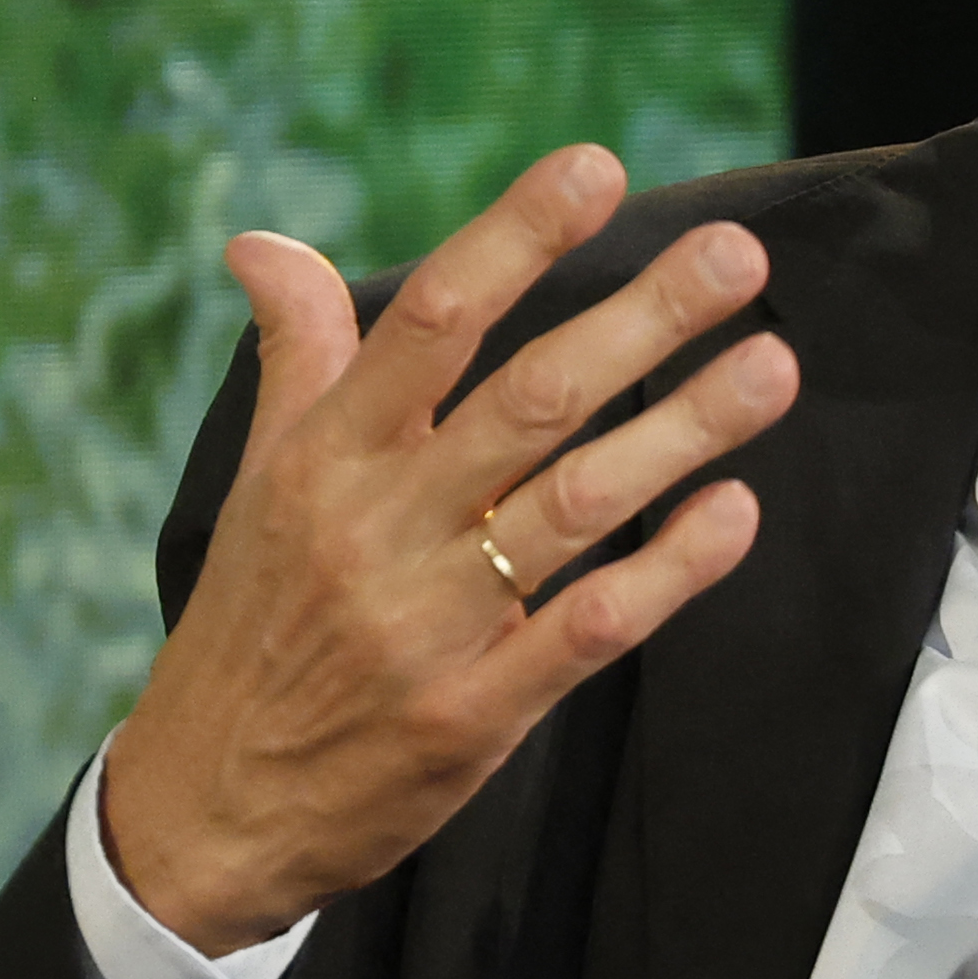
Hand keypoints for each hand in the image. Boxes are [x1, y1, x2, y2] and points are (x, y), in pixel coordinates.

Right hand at [107, 146, 798, 953]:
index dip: (514, 238)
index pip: (428, 320)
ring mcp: (432, 622)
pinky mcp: (475, 713)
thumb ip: (297, 359)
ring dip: (682, 431)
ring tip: (772, 368)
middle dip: (641, 320)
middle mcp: (378, 527)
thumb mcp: (260, 486)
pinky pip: (588, 628)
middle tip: (738, 257)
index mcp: (325, 458)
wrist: (206, 810)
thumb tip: (265, 242)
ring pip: (574, 503)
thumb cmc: (250, 628)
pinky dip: (666, 569)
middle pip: (527, 399)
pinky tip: (734, 513)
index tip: (596, 167)